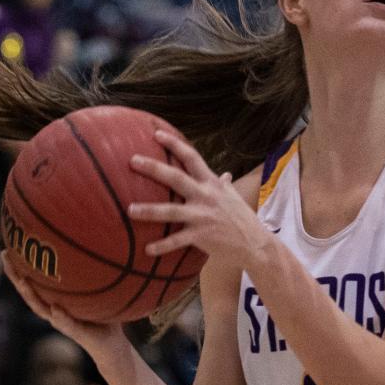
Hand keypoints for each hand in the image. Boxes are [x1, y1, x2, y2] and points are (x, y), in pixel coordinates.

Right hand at [1, 251, 127, 362]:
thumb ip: (90, 276)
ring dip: (31, 295)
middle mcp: (53, 312)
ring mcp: (62, 322)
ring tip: (22, 280)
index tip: (8, 250)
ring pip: (41, 308)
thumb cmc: (102, 315)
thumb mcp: (95, 292)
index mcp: (54, 301)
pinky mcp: (76, 332)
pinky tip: (55, 307)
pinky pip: (67, 323)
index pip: (32, 283)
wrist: (110, 344)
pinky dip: (60, 316)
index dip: (19, 268)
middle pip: (28, 293)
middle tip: (5, 256)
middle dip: (15, 275)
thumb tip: (94, 246)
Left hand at [127, 130, 271, 269]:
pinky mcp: (201, 236)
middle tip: (132, 161)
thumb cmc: (242, 218)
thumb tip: (225, 173)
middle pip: (176, 178)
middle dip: (153, 168)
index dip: (174, 144)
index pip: (192, 157)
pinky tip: (147, 250)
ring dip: (149, 211)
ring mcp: (203, 216)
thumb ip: (224, 184)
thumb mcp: (233, 197)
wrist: (255, 243)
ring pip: (171, 211)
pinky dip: (161, 246)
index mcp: (211, 183)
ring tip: (129, 210)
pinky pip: (177, 241)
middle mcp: (206, 196)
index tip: (157, 134)